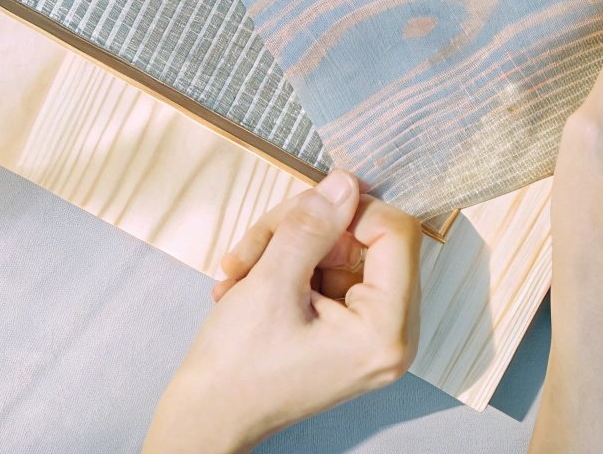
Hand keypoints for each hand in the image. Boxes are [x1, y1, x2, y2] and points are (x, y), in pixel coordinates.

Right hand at [143, 171, 422, 453]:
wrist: (206, 419)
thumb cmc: (235, 371)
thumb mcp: (269, 284)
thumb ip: (311, 227)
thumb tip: (344, 184)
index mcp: (386, 330)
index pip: (396, 233)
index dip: (350, 210)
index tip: (303, 211)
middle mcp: (391, 334)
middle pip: (364, 240)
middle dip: (304, 232)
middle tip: (255, 246)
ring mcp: (368, 333)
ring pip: (339, 251)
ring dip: (286, 248)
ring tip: (239, 271)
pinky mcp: (346, 331)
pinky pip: (327, 274)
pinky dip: (286, 268)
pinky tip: (247, 284)